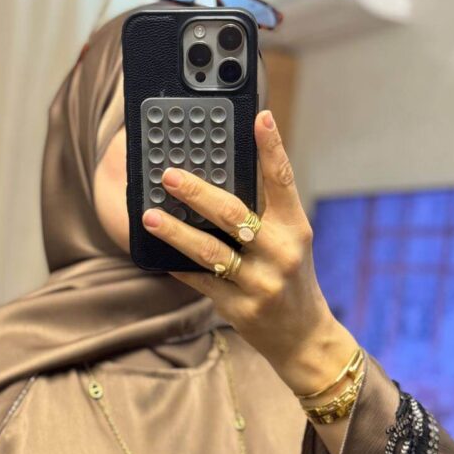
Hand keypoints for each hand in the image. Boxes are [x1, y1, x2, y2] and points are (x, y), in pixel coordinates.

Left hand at [141, 109, 359, 397]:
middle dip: (198, 193)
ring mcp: (260, 282)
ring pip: (210, 252)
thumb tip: (219, 181)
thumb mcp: (290, 242)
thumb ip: (265, 214)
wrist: (303, 336)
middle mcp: (281, 253)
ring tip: (150, 216)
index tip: (259, 116)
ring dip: (176, 232)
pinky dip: (178, 266)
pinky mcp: (240, 307)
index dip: (271, 147)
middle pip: (234, 214)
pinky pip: (201, 282)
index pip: (282, 180)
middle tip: (168, 175)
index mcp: (295, 228)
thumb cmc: (292, 279)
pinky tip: (158, 255)